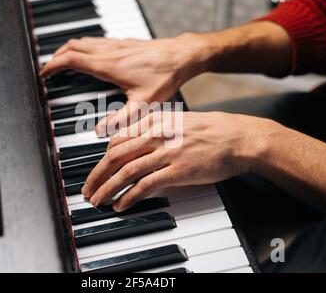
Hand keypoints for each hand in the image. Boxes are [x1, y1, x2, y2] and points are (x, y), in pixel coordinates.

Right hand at [39, 34, 217, 133]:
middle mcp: (109, 52)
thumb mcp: (144, 104)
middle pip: (72, 46)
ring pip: (83, 41)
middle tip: (48, 68)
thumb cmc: (166, 77)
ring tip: (61, 61)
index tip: (44, 73)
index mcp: (109, 66)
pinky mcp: (124, 42)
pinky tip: (88, 54)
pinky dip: (83, 46)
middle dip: (56, 56)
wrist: (183, 56)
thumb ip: (121, 120)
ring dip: (68, 49)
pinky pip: (96, 40)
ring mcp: (116, 44)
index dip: (53, 65)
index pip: (71, 59)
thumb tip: (100, 132)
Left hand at [82, 111, 280, 211]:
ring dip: (107, 188)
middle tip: (88, 189)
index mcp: (154, 120)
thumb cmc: (211, 131)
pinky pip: (145, 185)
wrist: (237, 137)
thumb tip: (137, 150)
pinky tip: (121, 205)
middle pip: (115, 156)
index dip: (102, 158)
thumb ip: (155, 133)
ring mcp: (166, 152)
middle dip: (97, 175)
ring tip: (98, 200)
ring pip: (125, 171)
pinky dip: (129, 196)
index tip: (97, 170)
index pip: (118, 139)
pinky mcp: (177, 170)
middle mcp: (156, 134)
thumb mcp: (177, 122)